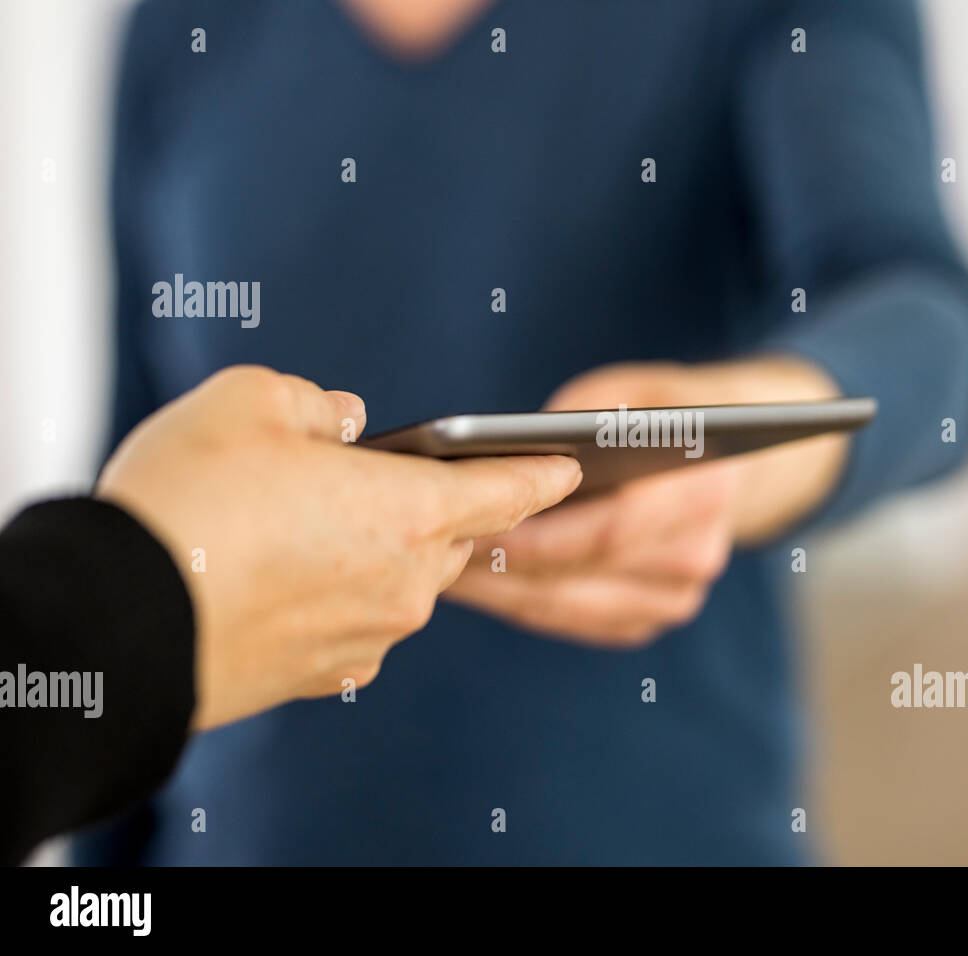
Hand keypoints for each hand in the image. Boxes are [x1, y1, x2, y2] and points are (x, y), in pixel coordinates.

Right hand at [95, 365, 581, 727]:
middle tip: (390, 484)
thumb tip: (342, 423)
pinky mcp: (321, 678)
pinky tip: (290, 581)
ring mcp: (367, 638)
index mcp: (409, 510)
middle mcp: (405, 584)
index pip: (505, 489)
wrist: (118, 624)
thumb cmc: (187, 500)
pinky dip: (340, 600)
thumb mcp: (247, 401)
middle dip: (439, 509)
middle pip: (450, 538)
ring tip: (314, 527)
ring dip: (377, 554)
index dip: (540, 474)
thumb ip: (312, 403)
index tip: (571, 468)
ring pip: (400, 585)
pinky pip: (356, 627)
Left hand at [444, 357, 846, 647]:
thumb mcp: (639, 388)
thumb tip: (513, 451)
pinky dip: (525, 602)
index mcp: (704, 493)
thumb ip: (585, 415)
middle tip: (435, 547)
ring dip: (502, 590)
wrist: (743, 463)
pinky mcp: (651, 618)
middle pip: (580, 574)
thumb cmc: (677, 412)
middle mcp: (697, 556)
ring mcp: (678, 597)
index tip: (475, 527)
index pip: (610, 530)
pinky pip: (574, 620)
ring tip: (441, 564)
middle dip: (503, 564)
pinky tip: (481, 581)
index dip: (539, 536)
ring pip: (568, 606)